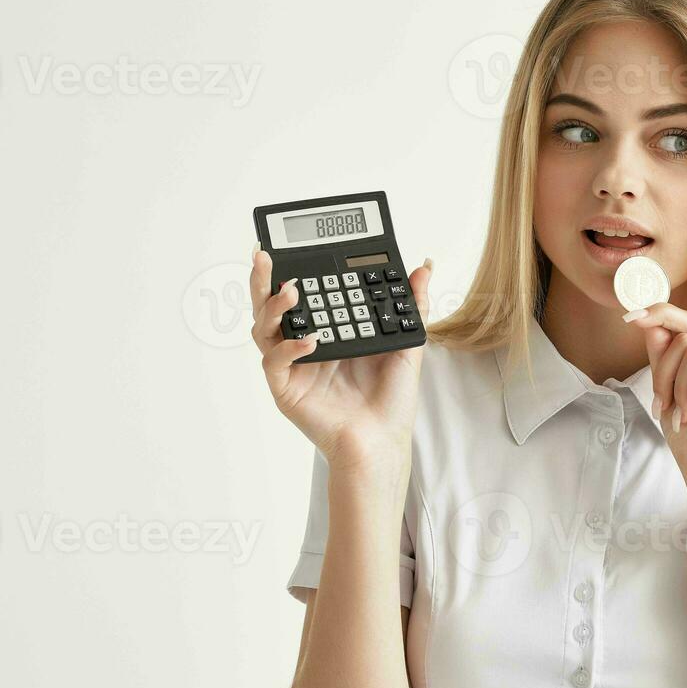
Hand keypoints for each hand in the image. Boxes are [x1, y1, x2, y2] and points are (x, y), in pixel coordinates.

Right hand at [248, 246, 433, 466]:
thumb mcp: (405, 343)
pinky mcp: (285, 388)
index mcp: (327, 331)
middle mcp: (304, 345)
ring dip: (272, 306)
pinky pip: (275, 362)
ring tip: (290, 291)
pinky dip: (288, 347)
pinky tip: (312, 340)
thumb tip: (423, 267)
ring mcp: (292, 366)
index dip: (291, 271)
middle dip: (263, 279)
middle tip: (264, 256)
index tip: (290, 248)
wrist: (383, 439)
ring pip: (264, 328)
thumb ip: (411, 304)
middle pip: (271, 306)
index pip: (303, 295)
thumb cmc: (391, 399)